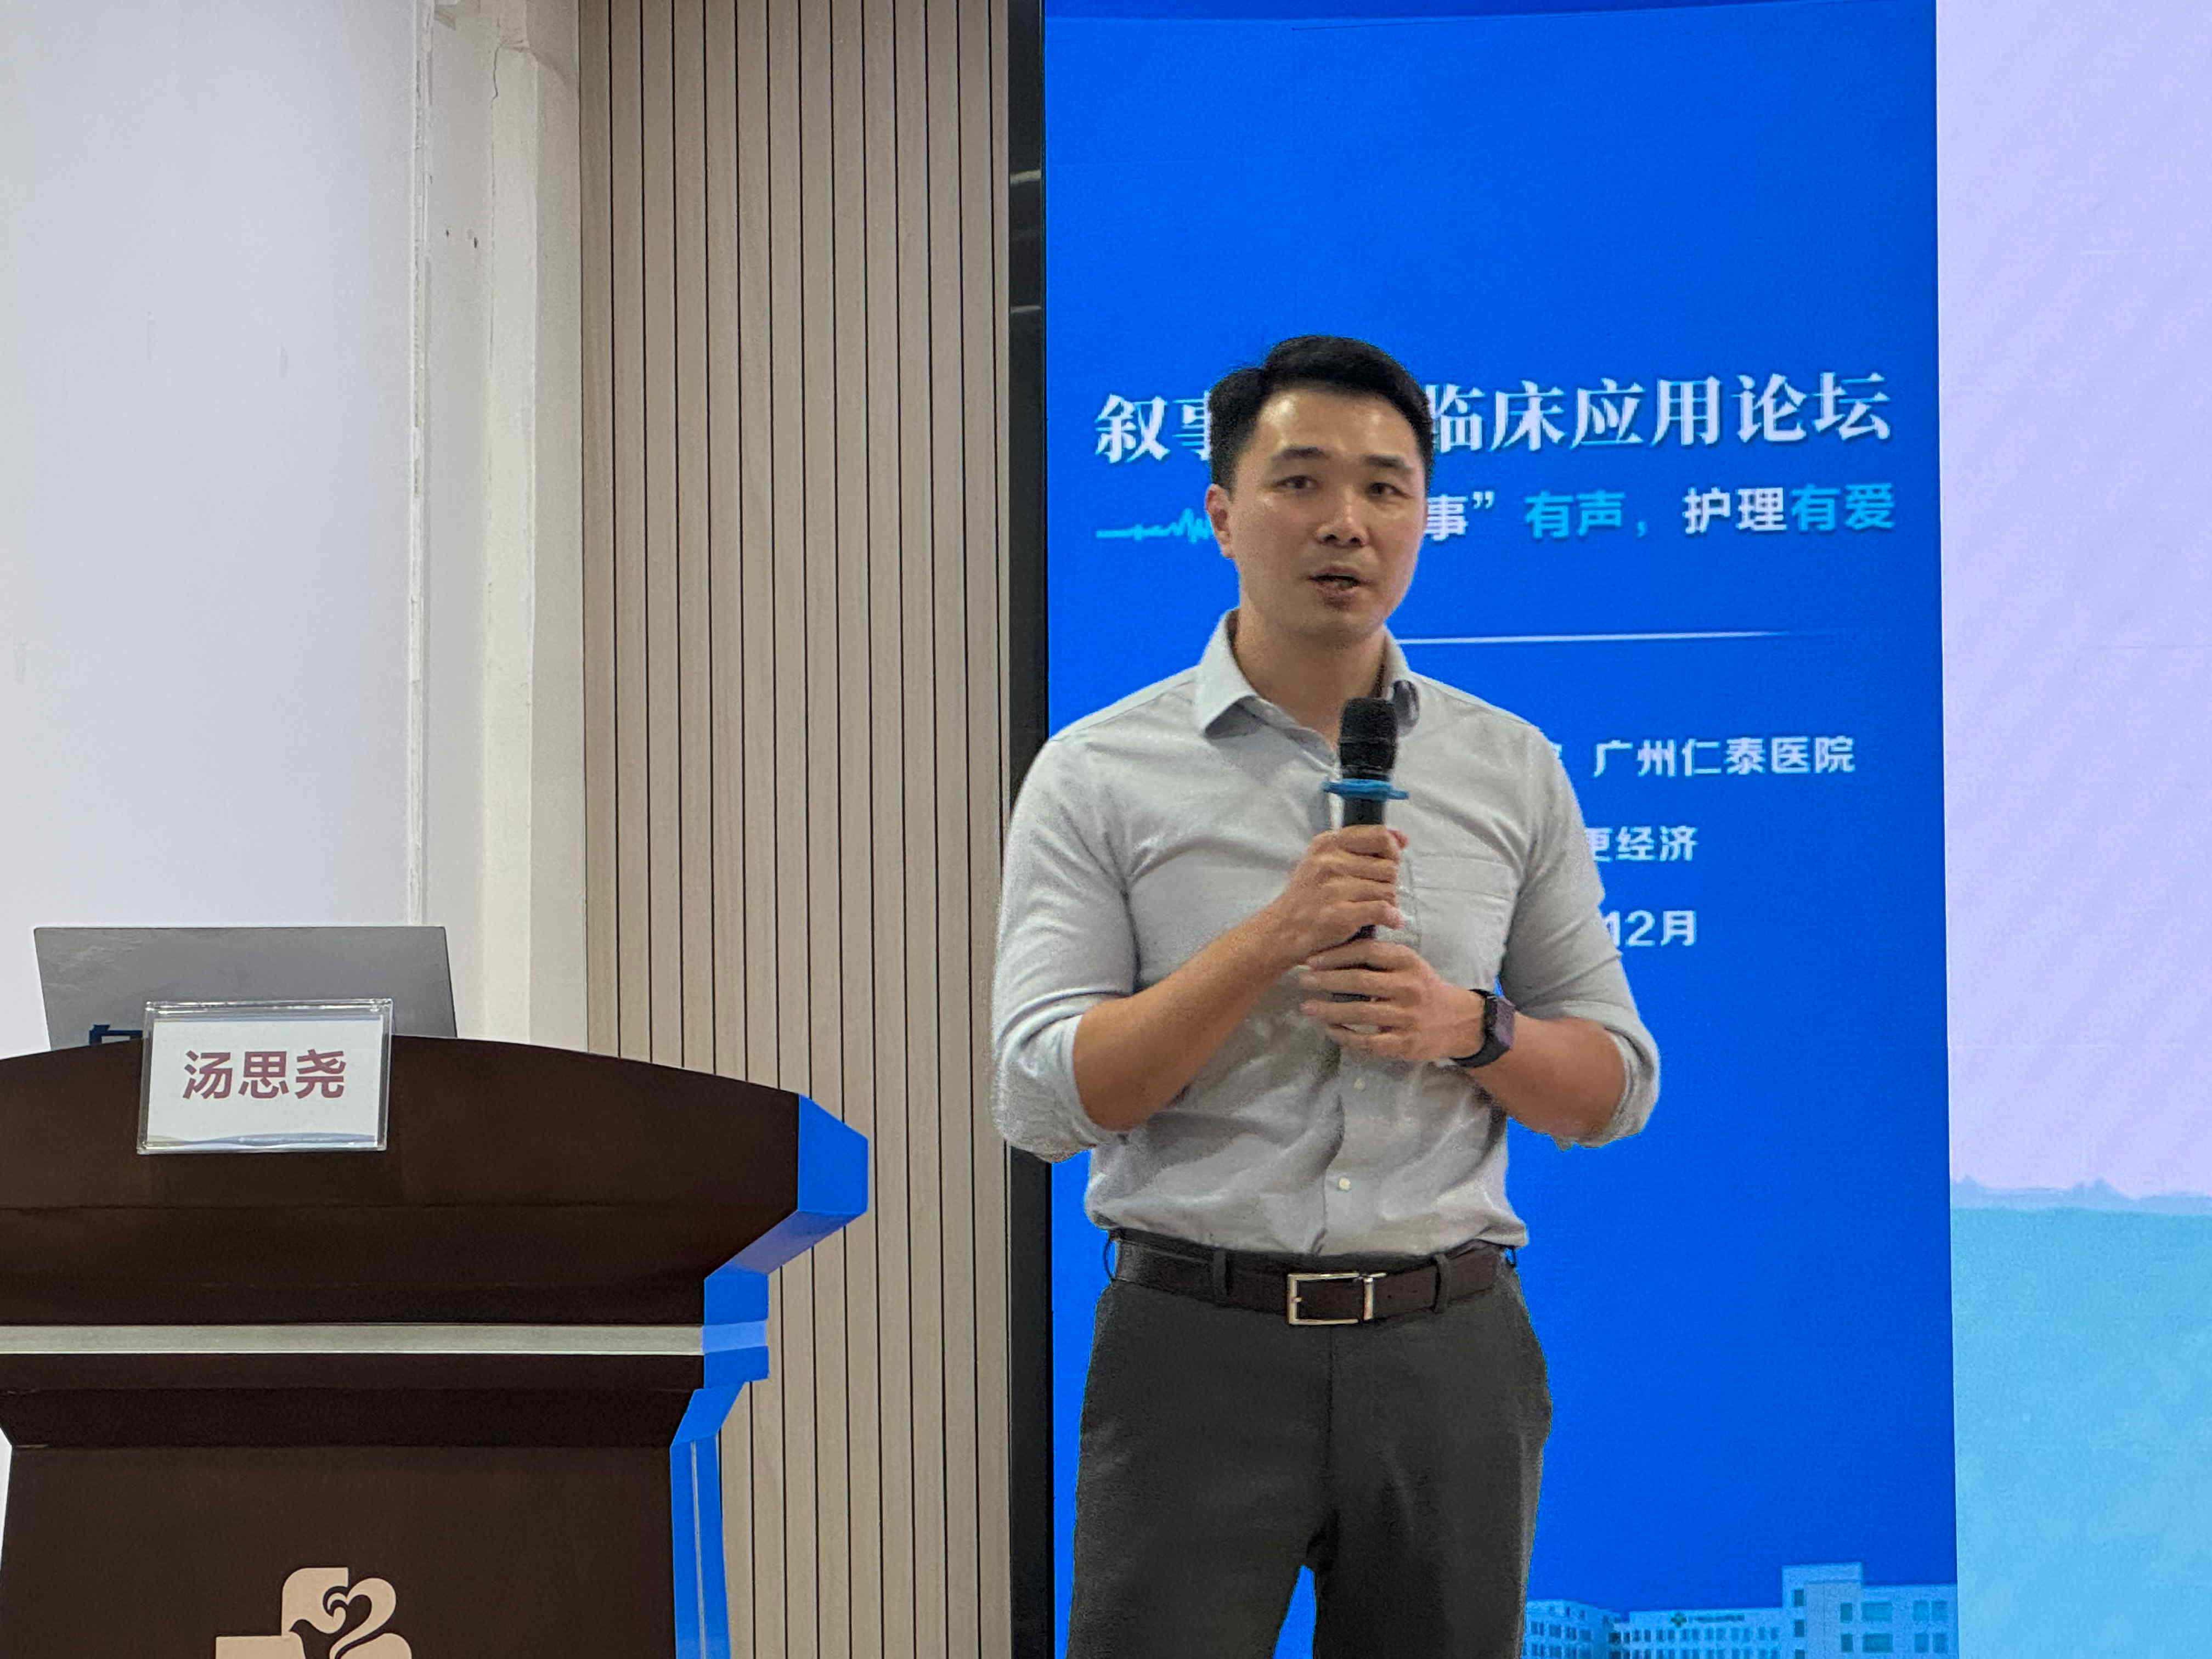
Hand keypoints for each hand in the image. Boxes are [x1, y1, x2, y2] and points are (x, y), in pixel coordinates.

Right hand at [1251, 826, 1406, 966]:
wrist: (1282, 931)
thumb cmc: (1308, 896)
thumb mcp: (1323, 860)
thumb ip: (1359, 847)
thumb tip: (1401, 838)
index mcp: (1327, 843)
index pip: (1379, 836)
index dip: (1392, 850)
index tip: (1390, 861)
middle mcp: (1329, 861)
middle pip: (1388, 867)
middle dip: (1388, 883)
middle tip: (1374, 894)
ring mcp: (1333, 888)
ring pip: (1388, 890)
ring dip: (1388, 902)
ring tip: (1373, 909)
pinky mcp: (1339, 914)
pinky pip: (1383, 910)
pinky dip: (1391, 918)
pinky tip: (1389, 921)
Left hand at [1296, 938, 1487, 1063]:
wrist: (1459, 1022)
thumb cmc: (1423, 988)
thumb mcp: (1409, 965)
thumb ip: (1379, 958)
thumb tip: (1333, 948)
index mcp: (1408, 962)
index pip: (1367, 951)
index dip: (1336, 954)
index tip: (1312, 959)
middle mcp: (1409, 987)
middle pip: (1359, 981)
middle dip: (1326, 980)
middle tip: (1302, 980)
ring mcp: (1407, 1017)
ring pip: (1359, 1013)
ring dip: (1328, 1010)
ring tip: (1306, 1007)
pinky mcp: (1404, 1043)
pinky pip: (1367, 1041)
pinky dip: (1344, 1036)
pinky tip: (1329, 1030)